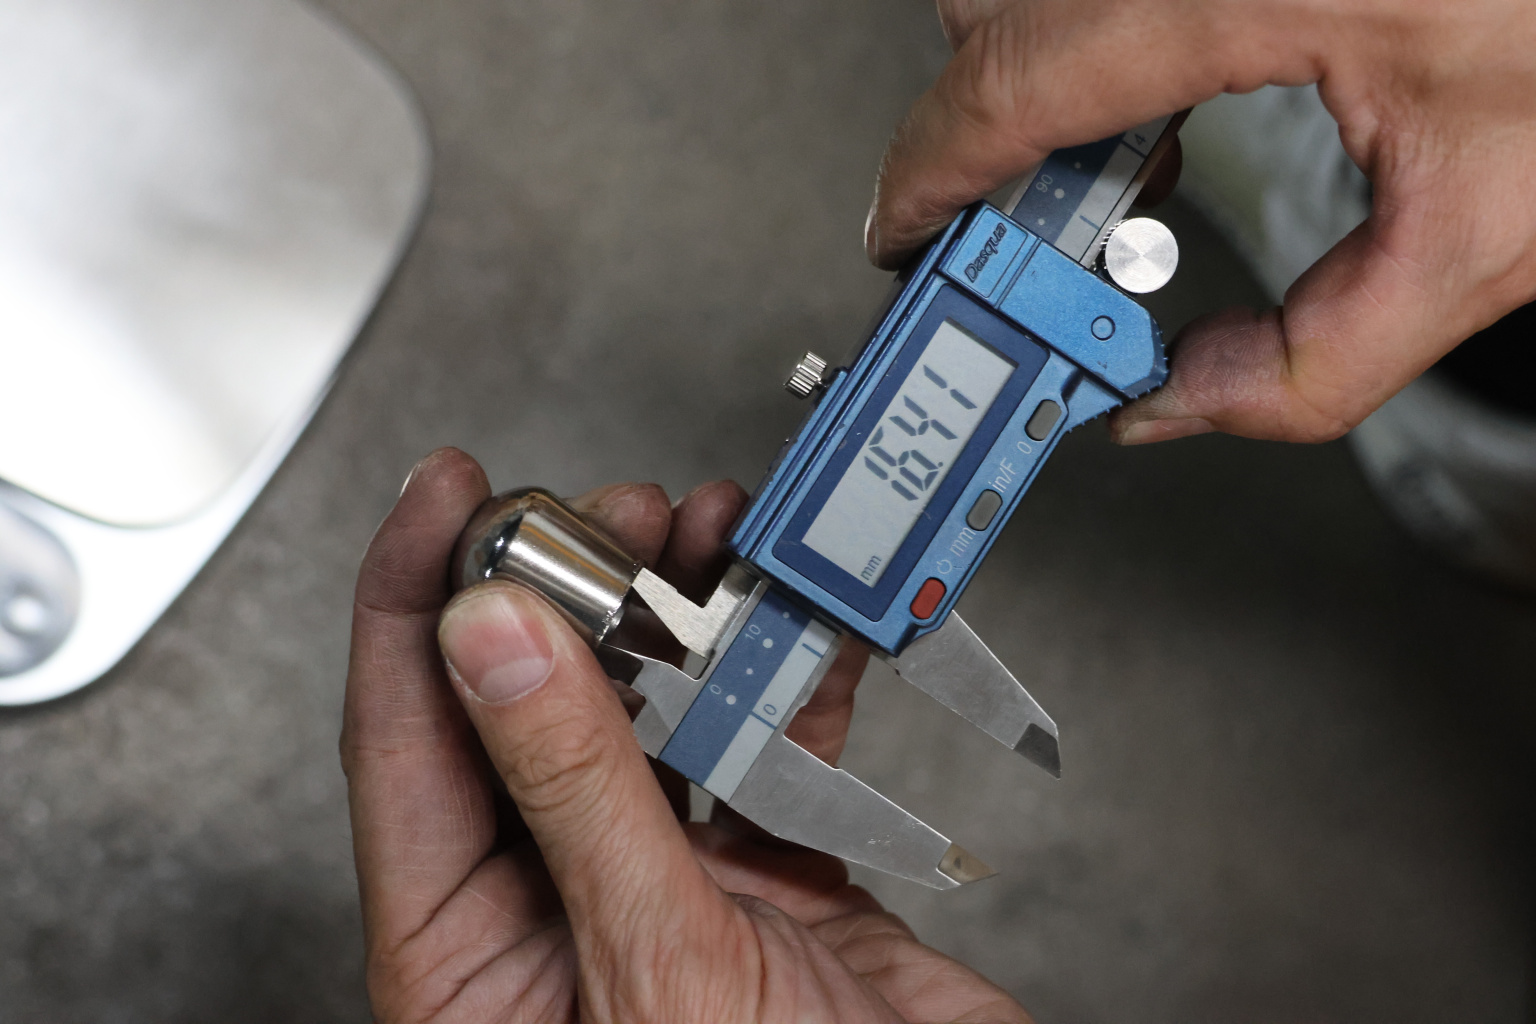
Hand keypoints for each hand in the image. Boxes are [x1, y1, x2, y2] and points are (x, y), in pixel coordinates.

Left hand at [341, 447, 1031, 1023]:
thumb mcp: (646, 963)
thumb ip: (571, 792)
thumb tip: (490, 640)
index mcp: (469, 954)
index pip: (407, 739)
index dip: (416, 597)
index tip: (445, 490)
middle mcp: (557, 907)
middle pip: (532, 703)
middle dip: (575, 587)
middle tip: (614, 512)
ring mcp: (667, 886)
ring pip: (652, 709)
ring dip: (685, 617)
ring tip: (709, 540)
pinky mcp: (770, 877)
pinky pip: (764, 747)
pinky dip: (787, 676)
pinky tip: (797, 623)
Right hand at [865, 0, 1535, 443]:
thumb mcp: (1490, 229)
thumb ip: (1319, 360)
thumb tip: (1180, 403)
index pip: (1014, 81)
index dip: (933, 172)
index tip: (906, 236)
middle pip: (992, 6)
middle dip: (981, 128)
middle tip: (1041, 232)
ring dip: (1034, 66)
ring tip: (1119, 161)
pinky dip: (1089, 21)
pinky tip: (1171, 78)